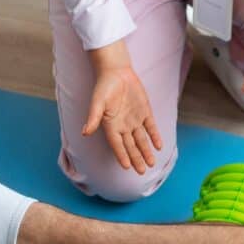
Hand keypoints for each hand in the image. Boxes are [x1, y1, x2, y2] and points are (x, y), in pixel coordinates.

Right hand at [84, 40, 162, 172]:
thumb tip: (85, 132)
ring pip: (141, 139)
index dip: (122, 155)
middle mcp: (123, 125)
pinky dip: (154, 136)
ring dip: (146, 151)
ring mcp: (135, 120)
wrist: (117, 72)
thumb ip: (93, 118)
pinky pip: (150, 127)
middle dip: (136, 158)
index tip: (126, 167)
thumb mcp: (97, 102)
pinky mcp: (144, 112)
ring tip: (151, 163)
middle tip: (142, 171)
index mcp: (111, 125)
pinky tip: (158, 146)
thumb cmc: (104, 87)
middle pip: (130, 146)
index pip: (117, 144)